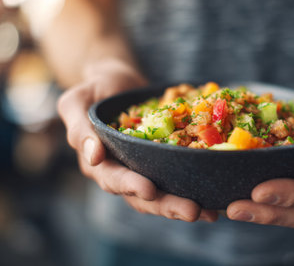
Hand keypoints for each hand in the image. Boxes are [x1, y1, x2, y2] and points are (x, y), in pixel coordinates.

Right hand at [58, 59, 217, 221]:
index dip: (130, 186)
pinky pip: (177, 177)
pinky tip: (215, 197)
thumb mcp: (77, 102)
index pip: (114, 179)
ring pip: (162, 195)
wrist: (119, 82)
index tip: (149, 190)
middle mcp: (122, 172)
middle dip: (167, 205)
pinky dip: (194, 187)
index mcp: (100, 163)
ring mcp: (144, 168)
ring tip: (209, 212)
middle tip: (193, 211)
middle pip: (143, 197)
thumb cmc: (96, 89)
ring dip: (184, 204)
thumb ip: (80, 128)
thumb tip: (94, 157)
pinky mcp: (162, 161)